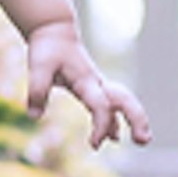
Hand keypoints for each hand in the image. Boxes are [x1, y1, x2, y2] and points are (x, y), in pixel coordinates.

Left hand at [25, 22, 151, 150]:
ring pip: (124, 102)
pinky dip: (116, 120)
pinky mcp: (94, 88)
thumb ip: (37, 91)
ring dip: (135, 119)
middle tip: (143, 141)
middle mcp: (97, 84)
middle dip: (137, 119)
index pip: (101, 105)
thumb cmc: (48, 49)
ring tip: (142, 141)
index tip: (93, 145)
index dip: (101, 125)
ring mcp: (98, 85)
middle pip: (125, 100)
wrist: (54, 31)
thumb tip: (34, 117)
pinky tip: (115, 137)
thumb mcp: (38, 68)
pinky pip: (111, 105)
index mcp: (86, 81)